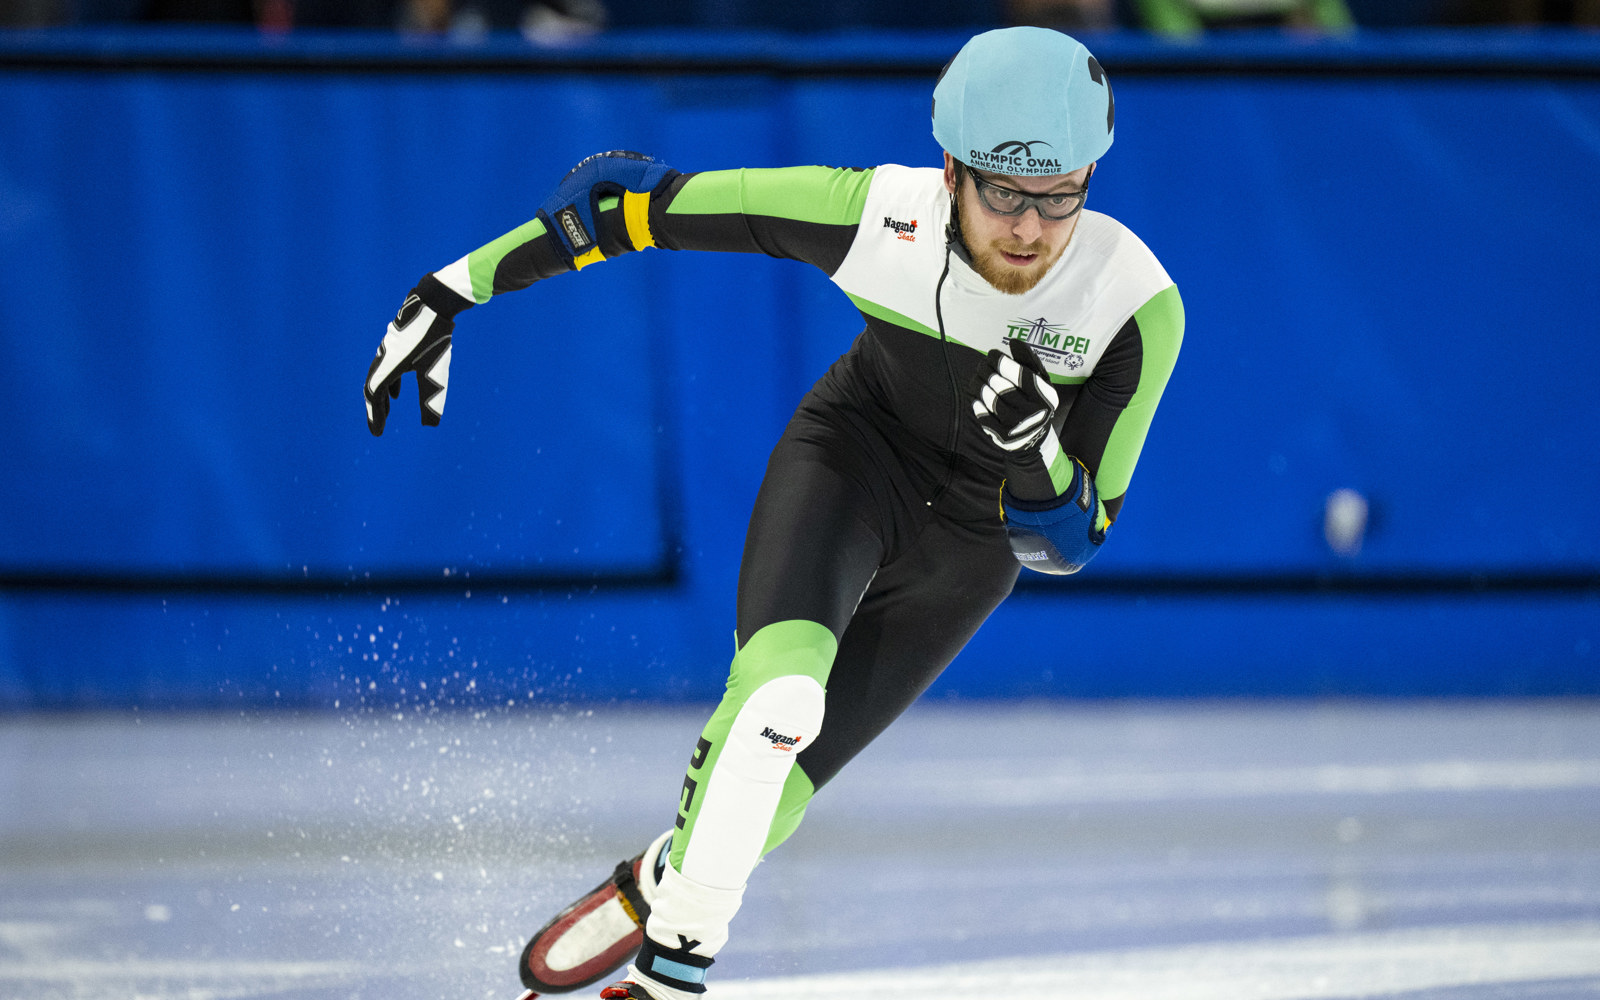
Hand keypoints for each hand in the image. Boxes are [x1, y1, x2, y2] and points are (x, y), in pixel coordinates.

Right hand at [364, 275, 468, 435]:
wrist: (434, 303)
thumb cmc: (434, 339)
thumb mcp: (435, 372)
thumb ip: (432, 399)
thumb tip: (431, 426)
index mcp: (388, 367)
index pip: (374, 396)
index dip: (374, 416)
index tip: (377, 433)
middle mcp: (383, 357)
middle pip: (373, 387)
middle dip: (376, 408)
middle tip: (379, 425)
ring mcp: (388, 348)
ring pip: (380, 376)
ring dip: (382, 395)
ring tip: (387, 411)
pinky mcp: (397, 343)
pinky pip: (387, 366)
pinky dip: (390, 382)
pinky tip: (399, 388)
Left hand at [971, 339, 1058, 452]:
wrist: (1033, 436)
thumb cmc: (1035, 400)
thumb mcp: (1039, 380)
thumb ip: (1028, 360)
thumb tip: (1014, 341)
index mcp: (1045, 396)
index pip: (1019, 374)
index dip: (1002, 361)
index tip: (993, 354)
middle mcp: (1033, 413)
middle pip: (1002, 386)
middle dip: (987, 371)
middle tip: (982, 365)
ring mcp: (1018, 427)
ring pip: (991, 400)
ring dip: (980, 386)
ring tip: (977, 378)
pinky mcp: (1003, 437)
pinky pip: (984, 416)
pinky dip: (978, 403)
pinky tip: (978, 396)